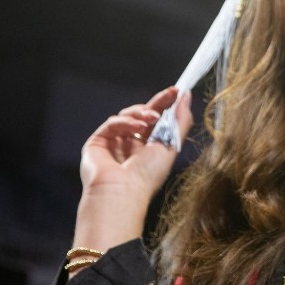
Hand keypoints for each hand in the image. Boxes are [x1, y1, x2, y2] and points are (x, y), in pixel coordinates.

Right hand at [71, 86, 192, 256]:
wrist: (122, 192)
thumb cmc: (148, 175)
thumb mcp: (171, 145)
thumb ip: (180, 120)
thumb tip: (186, 97)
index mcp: (149, 149)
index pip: (157, 122)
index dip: (166, 106)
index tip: (178, 92)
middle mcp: (131, 145)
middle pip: (142, 115)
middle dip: (157, 103)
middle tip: (170, 93)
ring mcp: (113, 143)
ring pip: (127, 115)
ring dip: (142, 113)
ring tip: (152, 118)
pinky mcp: (97, 143)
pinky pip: (112, 123)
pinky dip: (126, 121)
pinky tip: (136, 127)